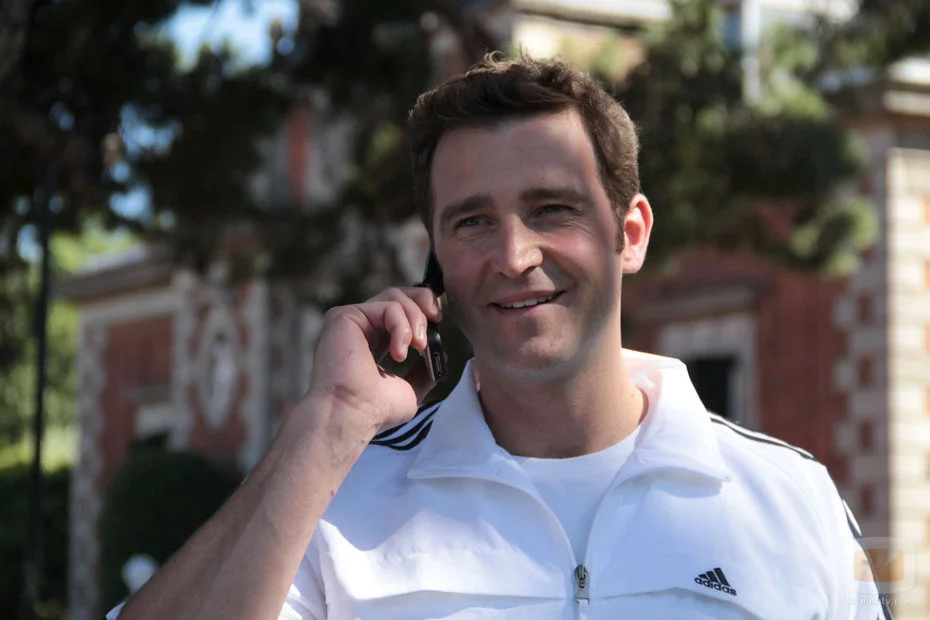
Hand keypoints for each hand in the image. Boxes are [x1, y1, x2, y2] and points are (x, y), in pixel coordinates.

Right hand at [304, 286, 442, 434]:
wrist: (353, 414)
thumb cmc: (377, 410)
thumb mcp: (410, 388)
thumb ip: (422, 369)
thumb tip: (437, 353)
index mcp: (372, 342)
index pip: (399, 311)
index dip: (422, 308)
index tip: (438, 320)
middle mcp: (360, 328)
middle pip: (397, 293)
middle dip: (424, 301)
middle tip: (437, 319)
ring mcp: (350, 320)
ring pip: (394, 296)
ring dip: (416, 318)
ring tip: (419, 346)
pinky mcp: (344, 316)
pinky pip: (387, 306)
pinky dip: (402, 326)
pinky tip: (399, 353)